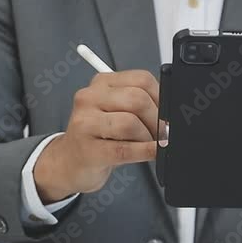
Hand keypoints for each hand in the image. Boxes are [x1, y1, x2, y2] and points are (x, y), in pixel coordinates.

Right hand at [34, 71, 159, 201]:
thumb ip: (141, 106)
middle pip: (137, 100)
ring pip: (130, 123)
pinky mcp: (87, 149)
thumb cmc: (99, 136)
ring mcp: (85, 123)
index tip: (169, 114)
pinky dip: (145, 151)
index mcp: (102, 83)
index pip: (141, 79)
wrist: (69, 162)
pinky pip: (124, 149)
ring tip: (149, 145)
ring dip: (148, 138)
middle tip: (163, 134)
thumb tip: (171, 116)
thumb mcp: (117, 112)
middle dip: (158, 120)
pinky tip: (154, 153)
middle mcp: (90, 97)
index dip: (162, 98)